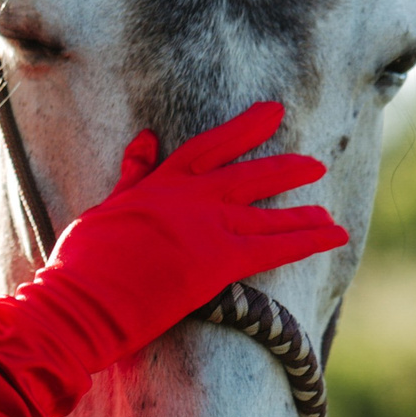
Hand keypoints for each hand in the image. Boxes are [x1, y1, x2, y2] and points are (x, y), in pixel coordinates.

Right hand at [23, 102, 347, 366]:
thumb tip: (143, 140)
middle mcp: (189, 199)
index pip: (208, 147)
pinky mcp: (218, 262)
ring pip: (267, 212)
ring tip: (329, 209)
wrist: (81, 301)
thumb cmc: (82, 264)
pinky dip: (307, 240)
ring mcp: (205, 228)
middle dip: (284, 166)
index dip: (243, 129)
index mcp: (159, 185)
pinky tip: (334, 235)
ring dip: (303, 210)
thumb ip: (133, 175)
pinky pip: (274, 248)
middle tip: (314, 163)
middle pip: (248, 175)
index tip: (271, 115)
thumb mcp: (106, 208)